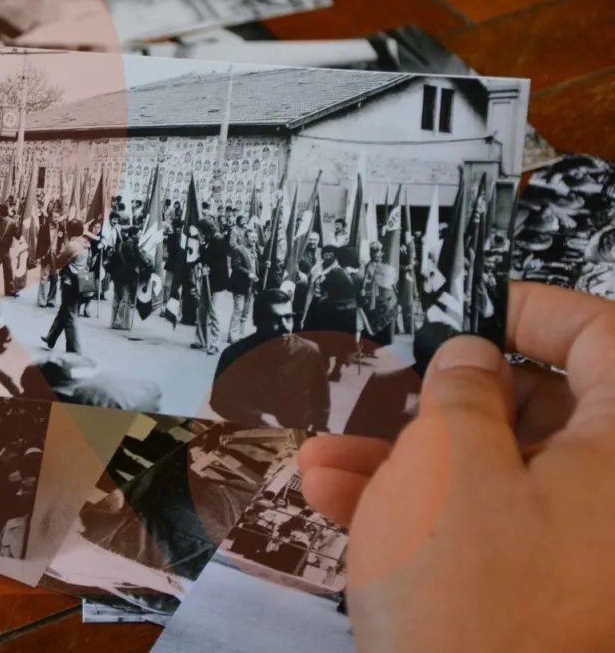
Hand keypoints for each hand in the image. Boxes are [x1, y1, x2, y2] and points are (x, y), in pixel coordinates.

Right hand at [298, 283, 609, 651]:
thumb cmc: (473, 600)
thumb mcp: (446, 463)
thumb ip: (459, 388)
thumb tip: (472, 357)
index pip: (605, 337)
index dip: (532, 313)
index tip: (470, 311)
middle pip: (543, 410)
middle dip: (441, 399)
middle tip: (384, 391)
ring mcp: (586, 552)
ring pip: (499, 474)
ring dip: (407, 459)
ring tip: (324, 459)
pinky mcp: (547, 596)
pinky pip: (490, 529)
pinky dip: (422, 513)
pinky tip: (342, 502)